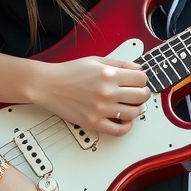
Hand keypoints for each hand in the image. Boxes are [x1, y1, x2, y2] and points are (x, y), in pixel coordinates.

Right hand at [31, 58, 149, 136]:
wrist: (48, 84)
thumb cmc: (69, 72)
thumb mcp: (96, 60)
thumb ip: (120, 63)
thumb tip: (139, 69)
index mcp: (109, 74)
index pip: (141, 79)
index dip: (142, 79)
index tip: (138, 81)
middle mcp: (107, 92)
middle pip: (141, 96)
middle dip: (143, 94)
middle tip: (138, 93)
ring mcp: (101, 109)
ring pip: (133, 113)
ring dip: (136, 109)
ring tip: (130, 105)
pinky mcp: (94, 122)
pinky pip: (119, 130)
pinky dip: (126, 126)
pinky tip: (123, 120)